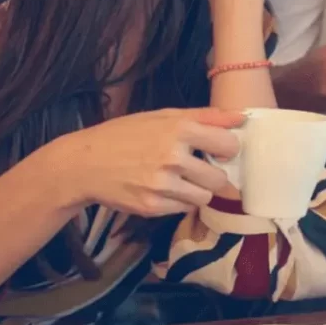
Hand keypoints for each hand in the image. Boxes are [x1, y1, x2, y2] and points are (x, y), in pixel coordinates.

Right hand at [56, 108, 243, 216]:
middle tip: (197, 169)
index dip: (227, 149)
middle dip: (213, 175)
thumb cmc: (127, 134)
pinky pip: (184, 209)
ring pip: (204, 197)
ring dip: (198, 191)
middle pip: (219, 178)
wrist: (84, 163)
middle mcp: (173, 157)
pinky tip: (164, 189)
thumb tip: (241, 118)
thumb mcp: (163, 116)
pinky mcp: (152, 207)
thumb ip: (206, 117)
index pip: (229, 145)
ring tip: (180, 180)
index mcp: (180, 129)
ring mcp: (162, 185)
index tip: (219, 150)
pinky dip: (180, 202)